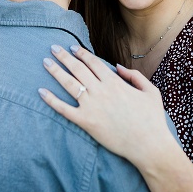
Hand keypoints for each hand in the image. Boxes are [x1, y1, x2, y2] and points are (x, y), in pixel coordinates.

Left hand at [39, 45, 175, 167]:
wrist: (148, 145)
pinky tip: (41, 91)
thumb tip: (117, 67)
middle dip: (64, 56)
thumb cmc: (152, 119)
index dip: (81, 53)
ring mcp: (92, 106)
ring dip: (55, 71)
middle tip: (53, 48)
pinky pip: (64, 109)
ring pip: (69, 84)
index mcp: (115, 82)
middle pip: (78, 69)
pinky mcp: (86, 122)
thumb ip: (134, 76)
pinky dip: (51, 99)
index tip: (71, 47)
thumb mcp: (150, 91)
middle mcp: (101, 91)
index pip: (93, 62)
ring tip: (45, 62)